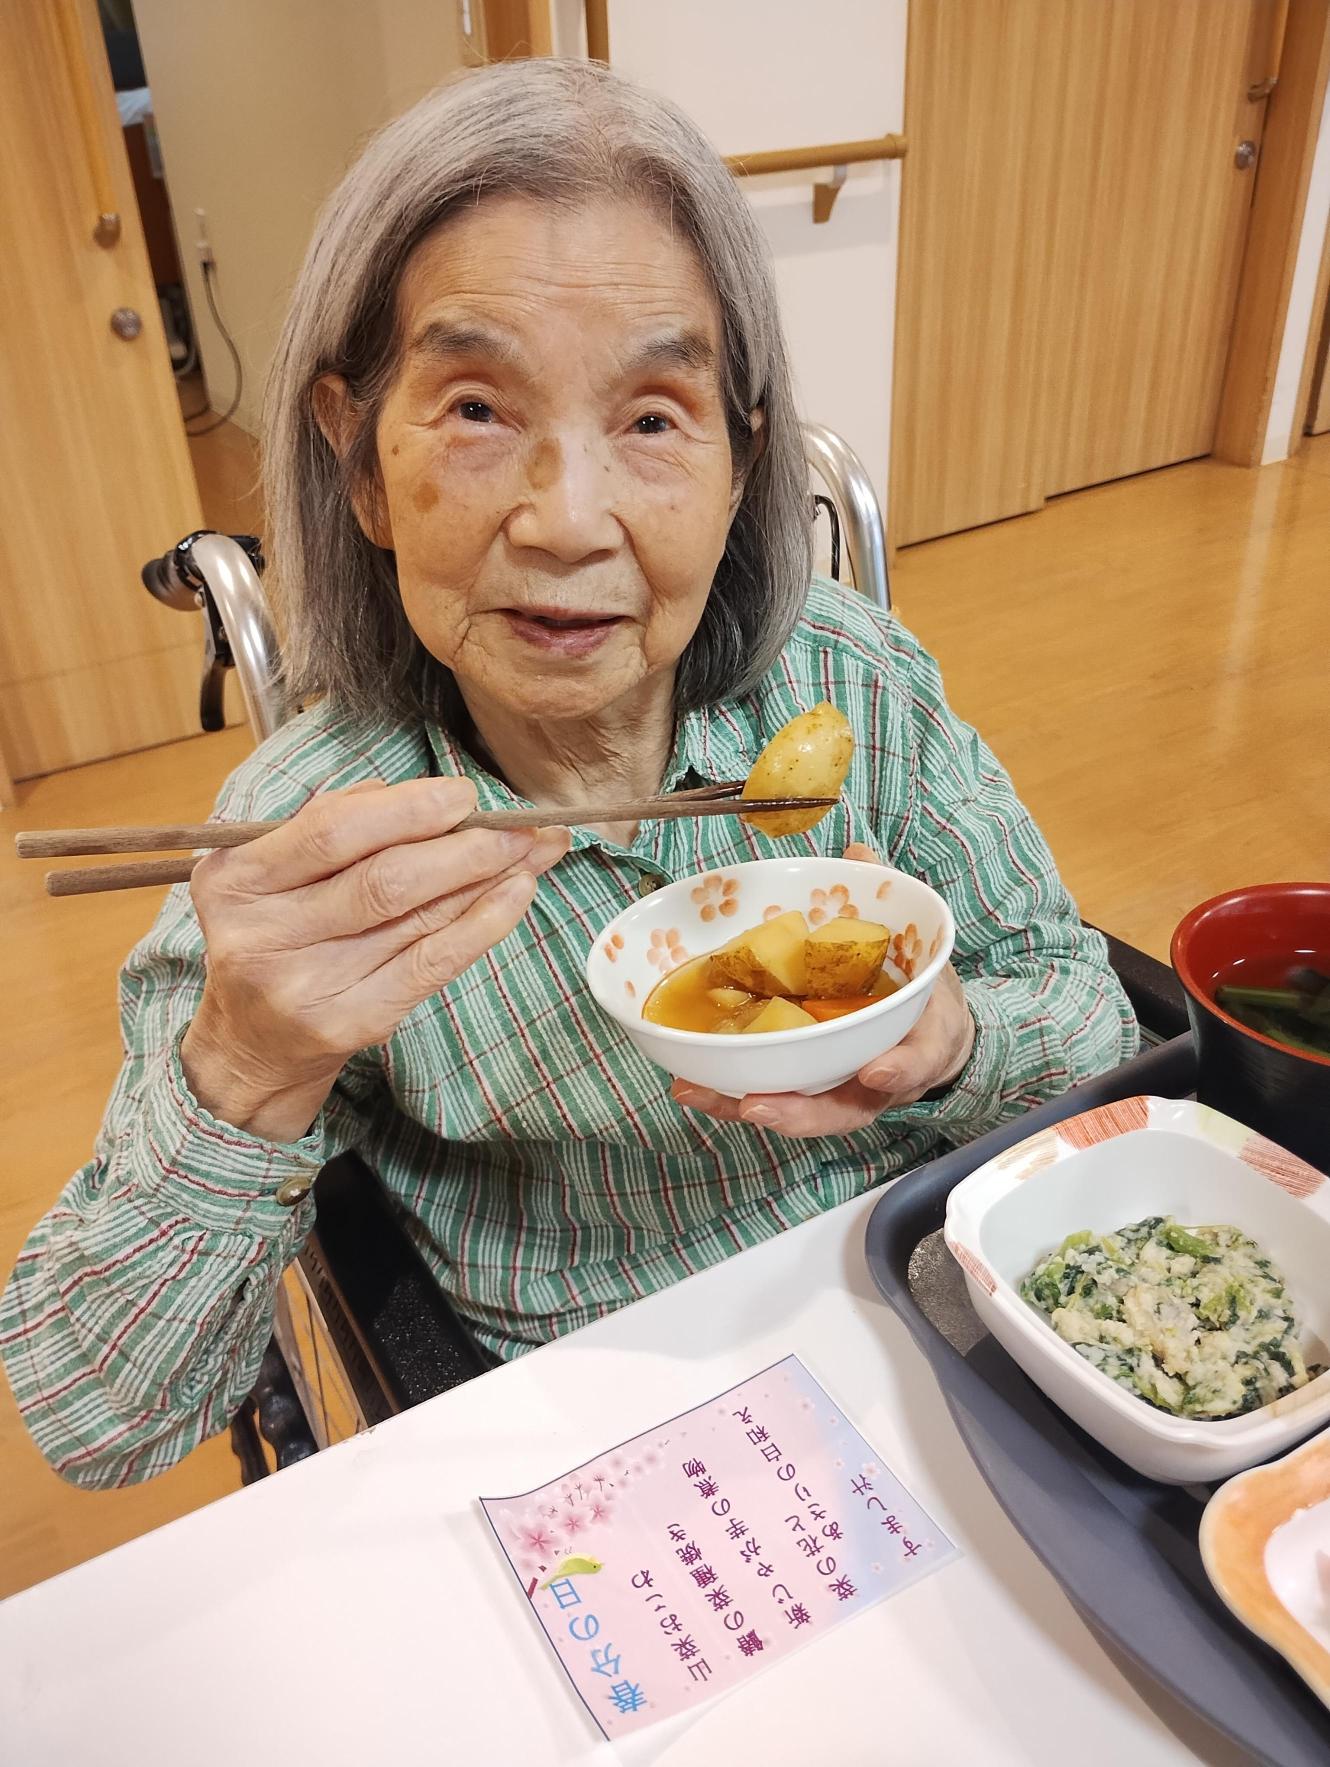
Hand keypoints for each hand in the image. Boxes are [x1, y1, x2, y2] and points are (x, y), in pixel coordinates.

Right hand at [181, 778, 568, 1141]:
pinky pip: (431, 965)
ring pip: (415, 920)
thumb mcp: (266, 874)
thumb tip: (411, 794)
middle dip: (464, 846)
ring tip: (534, 851)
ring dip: (486, 878)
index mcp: (236, 881)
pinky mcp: (350, 1022)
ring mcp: (307, 986)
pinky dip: (482, 925)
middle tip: (518, 826)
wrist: (244, 1046)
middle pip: (383, 880)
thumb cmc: (268, 938)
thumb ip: (323, 824)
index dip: (407, 810)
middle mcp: (264, 935)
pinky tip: (516, 894)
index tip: (464, 795)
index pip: (332, 833)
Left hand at [670, 842, 974, 1138]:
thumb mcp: (920, 946)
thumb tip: (858, 853)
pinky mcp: (809, 1091)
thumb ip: (892, 902)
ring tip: (698, 1093)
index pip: (919, 1059)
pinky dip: (731, 1098)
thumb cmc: (921, 991)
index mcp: (920, 1042)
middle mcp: (881, 1079)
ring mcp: (844, 1092)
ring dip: (749, 1108)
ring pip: (802, 1114)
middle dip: (801, 1112)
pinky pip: (774, 1100)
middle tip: (758, 1104)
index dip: (900, 1069)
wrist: (930, 1030)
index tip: (876, 1071)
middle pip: (846, 1110)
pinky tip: (688, 1085)